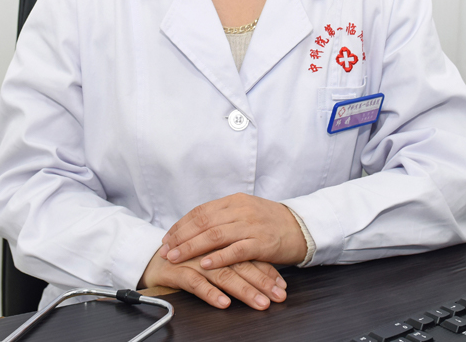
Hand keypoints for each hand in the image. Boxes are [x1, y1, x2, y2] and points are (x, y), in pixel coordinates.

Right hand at [139, 247, 286, 310]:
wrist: (155, 260)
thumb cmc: (188, 259)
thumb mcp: (215, 257)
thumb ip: (236, 260)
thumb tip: (266, 277)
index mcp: (221, 242)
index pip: (249, 254)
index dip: (266, 270)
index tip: (282, 286)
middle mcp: (210, 249)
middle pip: (240, 264)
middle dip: (262, 282)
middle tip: (278, 296)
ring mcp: (195, 260)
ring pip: (223, 274)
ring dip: (243, 290)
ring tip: (260, 303)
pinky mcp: (178, 271)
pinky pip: (196, 283)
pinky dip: (211, 293)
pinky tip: (223, 303)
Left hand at [159, 193, 306, 269]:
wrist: (300, 227)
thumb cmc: (270, 222)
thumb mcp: (246, 211)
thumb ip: (224, 216)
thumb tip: (197, 225)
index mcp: (235, 200)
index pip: (201, 210)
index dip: (182, 224)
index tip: (168, 237)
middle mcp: (241, 210)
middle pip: (204, 222)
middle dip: (181, 236)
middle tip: (165, 249)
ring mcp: (251, 225)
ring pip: (215, 235)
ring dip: (192, 247)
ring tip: (177, 257)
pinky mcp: (261, 243)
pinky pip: (236, 251)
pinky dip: (219, 257)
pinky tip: (205, 264)